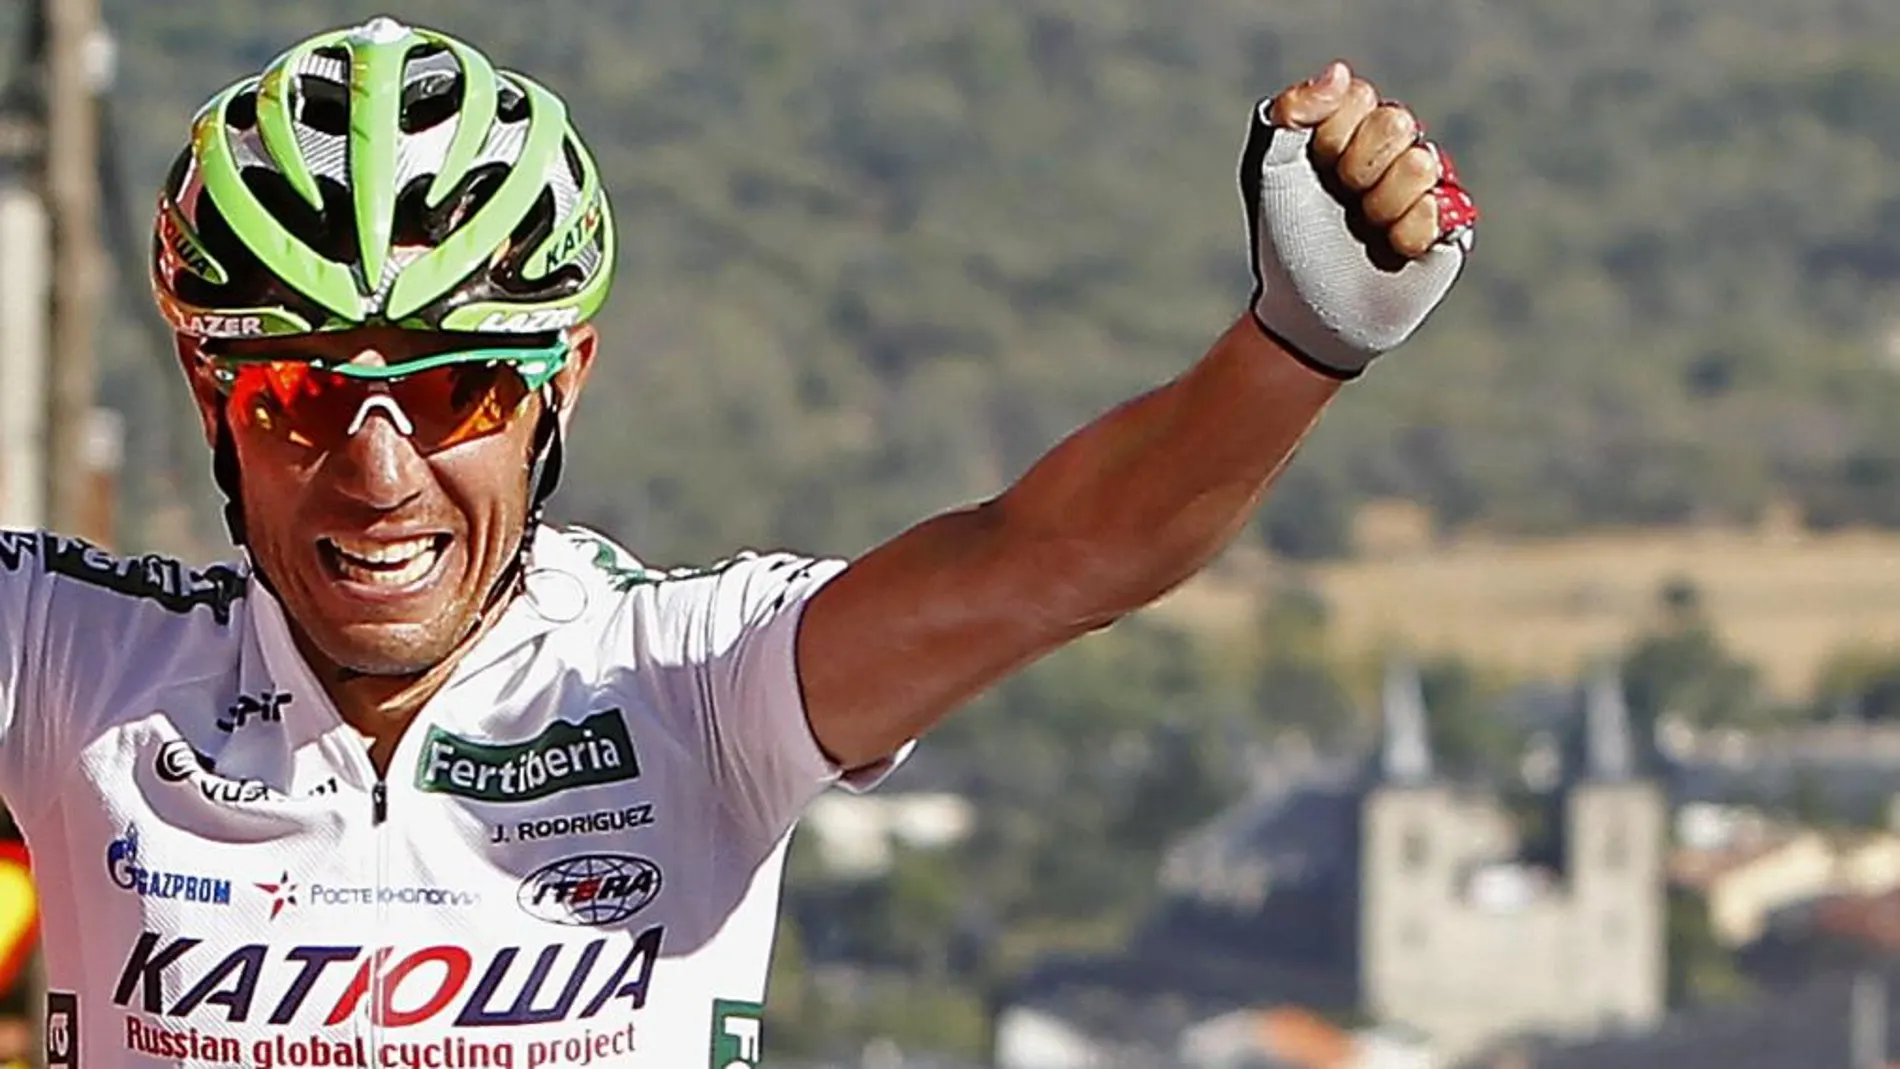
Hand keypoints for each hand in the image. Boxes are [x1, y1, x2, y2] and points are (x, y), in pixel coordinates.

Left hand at [1269, 61, 1475, 257]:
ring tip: (1367, 228)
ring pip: (1421, 163)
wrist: (1310, 308)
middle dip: (1358, 170)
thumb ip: (1293, 111)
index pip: (1360, 97)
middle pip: (1397, 122)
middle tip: (1343, 201)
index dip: (1332, 135)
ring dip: (1381, 206)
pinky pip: (1442, 206)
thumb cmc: (1287, 239)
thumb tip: (1340, 72)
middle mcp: (1392, 150)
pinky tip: (1393, 249)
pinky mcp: (1451, 222)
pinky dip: (1405, 234)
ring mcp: (1425, 184)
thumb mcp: (1269, 169)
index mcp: (1350, 128)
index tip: (1314, 168)